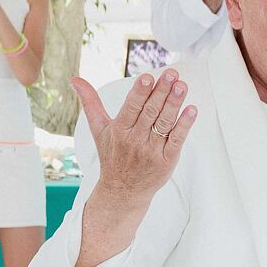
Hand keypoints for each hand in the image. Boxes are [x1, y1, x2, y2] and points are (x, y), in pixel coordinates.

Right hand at [70, 71, 196, 204]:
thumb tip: (75, 80)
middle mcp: (135, 140)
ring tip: (182, 86)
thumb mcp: (99, 129)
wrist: (123, 191)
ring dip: (174, 104)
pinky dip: (185, 125)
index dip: (140, 93)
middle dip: (161, 92)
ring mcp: (152, 151)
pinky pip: (177, 140)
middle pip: (150, 112)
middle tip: (172, 75)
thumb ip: (90, 102)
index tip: (149, 77)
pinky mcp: (167, 160)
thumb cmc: (112, 155)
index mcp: (119, 130)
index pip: (131, 108)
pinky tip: (192, 110)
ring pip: (164, 123)